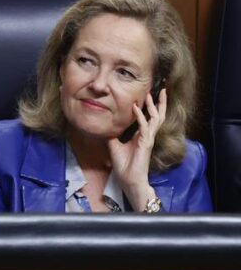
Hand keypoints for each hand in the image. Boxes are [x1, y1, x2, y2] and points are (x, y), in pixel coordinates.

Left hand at [106, 88, 166, 210]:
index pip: (148, 118)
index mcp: (141, 136)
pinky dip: (140, 117)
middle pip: (157, 116)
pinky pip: (144, 127)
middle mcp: (147, 136)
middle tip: (163, 90)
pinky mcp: (145, 144)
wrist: (129, 180)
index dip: (149, 107)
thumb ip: (112, 136)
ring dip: (153, 106)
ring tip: (153, 94)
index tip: (148, 95)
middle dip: (160, 103)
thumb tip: (106, 127)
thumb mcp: (114, 146)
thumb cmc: (125, 166)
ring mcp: (148, 139)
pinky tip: (136, 108)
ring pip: (155, 119)